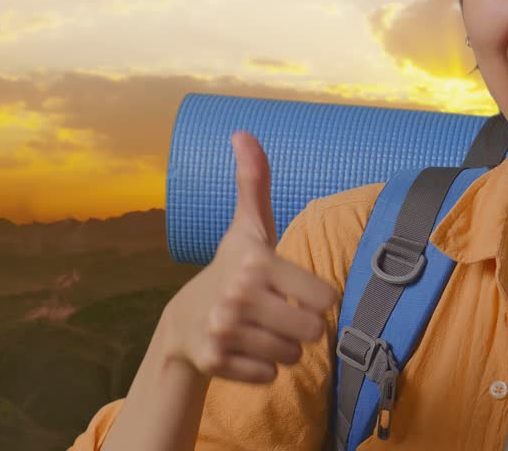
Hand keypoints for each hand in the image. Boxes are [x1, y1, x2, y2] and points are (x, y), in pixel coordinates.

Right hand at [160, 130, 337, 382]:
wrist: (182, 322)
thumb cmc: (231, 269)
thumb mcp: (248, 227)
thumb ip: (255, 182)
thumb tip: (243, 132)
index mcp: (257, 262)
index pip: (326, 297)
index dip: (315, 298)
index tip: (292, 290)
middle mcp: (238, 296)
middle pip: (314, 331)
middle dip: (302, 327)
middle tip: (278, 314)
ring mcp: (224, 331)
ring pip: (293, 356)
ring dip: (284, 348)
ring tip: (261, 330)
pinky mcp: (215, 362)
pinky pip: (269, 376)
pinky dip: (263, 369)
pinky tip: (245, 350)